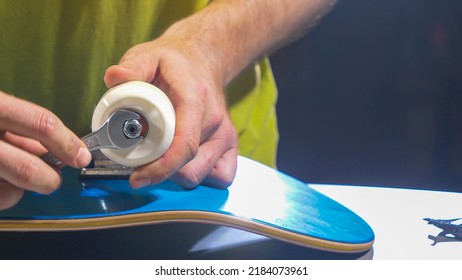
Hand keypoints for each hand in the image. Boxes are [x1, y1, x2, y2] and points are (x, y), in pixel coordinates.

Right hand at [0, 92, 90, 209]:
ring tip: (3, 174)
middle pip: (27, 169)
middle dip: (48, 180)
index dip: (68, 143)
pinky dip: (0, 194)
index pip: (41, 123)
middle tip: (51, 179)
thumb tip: (57, 149)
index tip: (82, 155)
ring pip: (8, 194)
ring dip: (15, 191)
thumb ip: (22, 127)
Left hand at [104, 36, 237, 188]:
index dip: (161, 168)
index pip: (185, 145)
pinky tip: (185, 164)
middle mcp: (216, 121)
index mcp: (195, 100)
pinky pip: (221, 175)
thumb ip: (132, 67)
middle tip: (142, 162)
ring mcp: (226, 134)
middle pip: (192, 168)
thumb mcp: (148, 56)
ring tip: (161, 159)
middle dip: (163, 173)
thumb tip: (114, 78)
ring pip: (203, 175)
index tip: (137, 177)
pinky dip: (202, 177)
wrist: (203, 61)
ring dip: (179, 176)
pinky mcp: (230, 144)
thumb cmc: (175, 63)